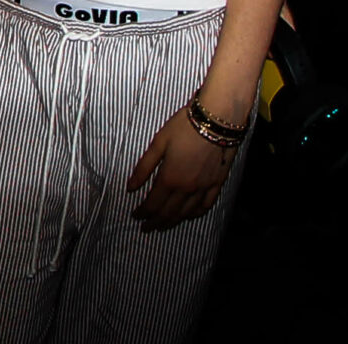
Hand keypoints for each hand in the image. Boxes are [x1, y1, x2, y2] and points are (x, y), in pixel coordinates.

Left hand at [127, 109, 238, 229]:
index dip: (143, 212)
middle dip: (155, 222)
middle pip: (169, 212)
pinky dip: (196, 213)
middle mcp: (187, 188)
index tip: (136, 216)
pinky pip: (206, 205)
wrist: (216, 120)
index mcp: (169, 178)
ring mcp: (204, 187)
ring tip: (163, 226)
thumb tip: (130, 187)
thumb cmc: (183, 127)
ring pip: (186, 212)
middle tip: (146, 228)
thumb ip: (143, 167)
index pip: (153, 203)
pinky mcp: (217, 183)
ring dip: (173, 221)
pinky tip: (189, 216)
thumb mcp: (158, 143)